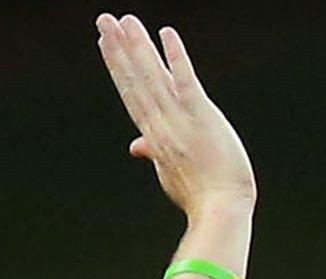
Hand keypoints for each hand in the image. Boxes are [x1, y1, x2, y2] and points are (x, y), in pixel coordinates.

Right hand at [96, 13, 256, 217]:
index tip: (106, 43)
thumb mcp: (170, 173)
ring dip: (138, 47)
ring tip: (124, 21)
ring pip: (153, 77)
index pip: (132, 94)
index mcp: (155, 136)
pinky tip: (166, 34)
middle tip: (104, 20)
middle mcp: (162, 125)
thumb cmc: (201, 196)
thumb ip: (153, 152)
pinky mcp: (203, 117)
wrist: (221, 211)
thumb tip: (134, 146)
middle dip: (119, 49)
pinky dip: (176, 58)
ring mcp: (180, 120)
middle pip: (136, 80)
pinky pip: (186, 82)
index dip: (118, 67)